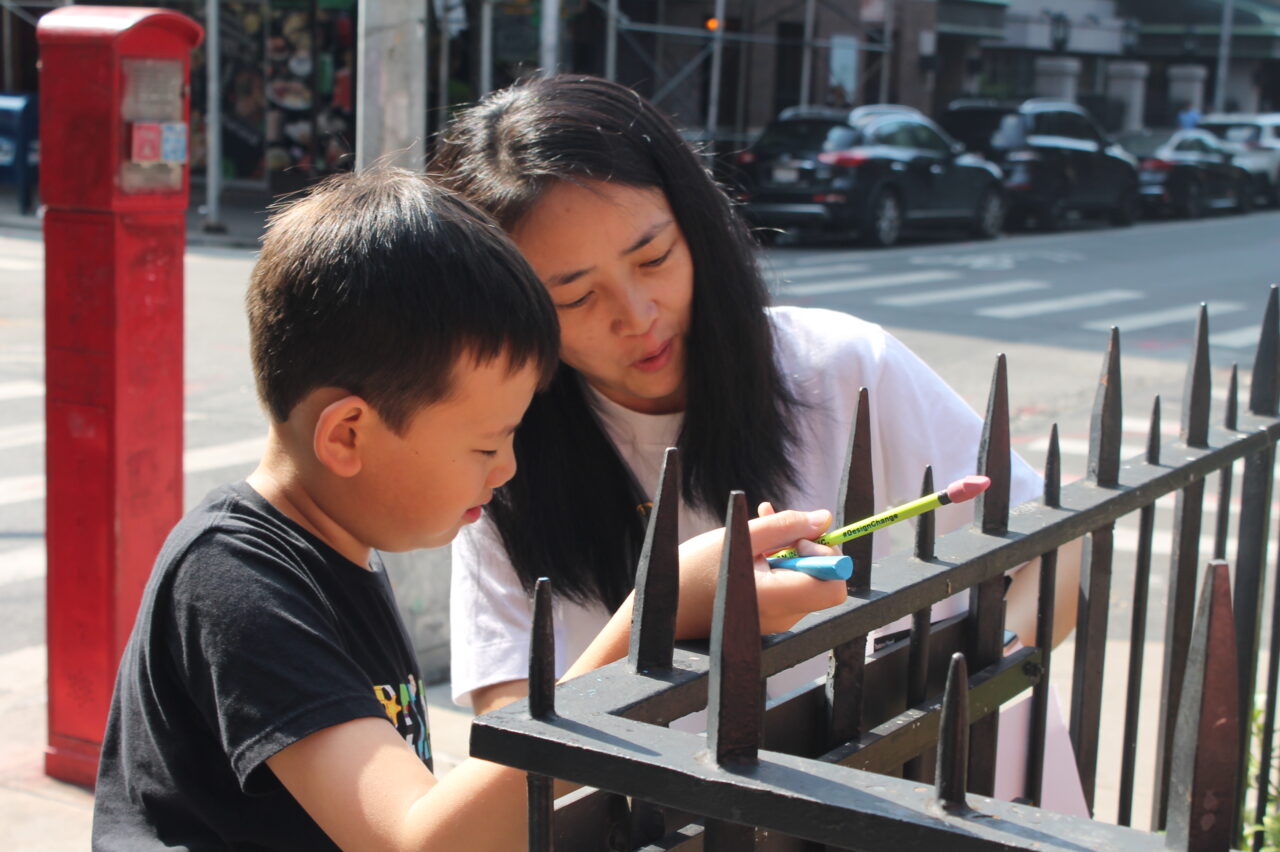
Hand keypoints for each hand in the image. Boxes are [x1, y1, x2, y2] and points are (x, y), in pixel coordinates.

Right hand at [674, 504, 847, 638]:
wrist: (664, 608)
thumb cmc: (693, 571)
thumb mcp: (738, 536)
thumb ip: (785, 525)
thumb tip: (825, 518)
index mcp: (776, 599)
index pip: (835, 586)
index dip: (826, 556)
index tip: (798, 538)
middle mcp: (783, 617)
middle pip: (821, 580)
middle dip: (803, 545)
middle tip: (773, 520)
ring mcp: (776, 622)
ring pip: (803, 580)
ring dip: (788, 550)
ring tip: (758, 527)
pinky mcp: (767, 620)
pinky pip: (787, 588)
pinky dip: (778, 564)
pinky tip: (755, 545)